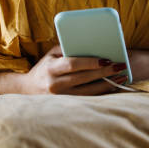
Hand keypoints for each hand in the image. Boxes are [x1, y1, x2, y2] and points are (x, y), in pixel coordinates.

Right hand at [0, 45, 127, 94]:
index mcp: (51, 69)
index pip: (73, 64)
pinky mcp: (66, 105)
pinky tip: (112, 86)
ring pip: (89, 92)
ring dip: (107, 84)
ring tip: (121, 77)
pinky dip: (101, 93)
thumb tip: (91, 44)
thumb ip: (67, 48)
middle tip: (119, 66)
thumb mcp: (51, 55)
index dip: (90, 62)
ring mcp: (61, 97)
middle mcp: (55, 84)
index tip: (106, 59)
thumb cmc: (44, 68)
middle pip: (84, 78)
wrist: (28, 90)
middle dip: (104, 72)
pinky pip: (87, 99)